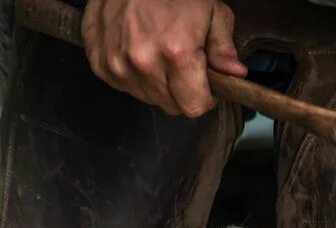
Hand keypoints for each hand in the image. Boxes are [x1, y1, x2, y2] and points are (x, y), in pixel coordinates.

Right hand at [82, 0, 246, 116]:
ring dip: (158, 84)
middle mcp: (143, 63)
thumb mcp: (212, 12)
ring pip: (148, 98)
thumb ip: (224, 48)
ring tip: (159, 54)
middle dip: (182, 92)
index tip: (205, 84)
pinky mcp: (99, 63)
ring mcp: (117, 64)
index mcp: (176, 54)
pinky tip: (140, 52)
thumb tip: (235, 74)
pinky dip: (134, 76)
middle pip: (171, 106)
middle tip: (183, 65)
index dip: (205, 98)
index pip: (194, 107)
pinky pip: (125, 87)